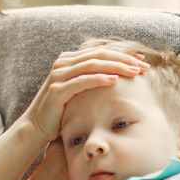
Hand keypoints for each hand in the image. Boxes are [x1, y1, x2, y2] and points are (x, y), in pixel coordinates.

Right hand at [22, 47, 148, 140]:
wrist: (36, 127)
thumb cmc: (61, 111)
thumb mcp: (78, 91)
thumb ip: (91, 79)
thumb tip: (118, 75)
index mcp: (69, 60)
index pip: (100, 52)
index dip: (123, 54)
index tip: (142, 60)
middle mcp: (63, 63)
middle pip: (99, 55)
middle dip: (124, 59)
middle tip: (143, 66)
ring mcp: (59, 74)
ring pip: (93, 64)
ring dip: (116, 67)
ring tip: (134, 72)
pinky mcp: (57, 89)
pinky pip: (82, 80)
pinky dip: (100, 79)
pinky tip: (115, 81)